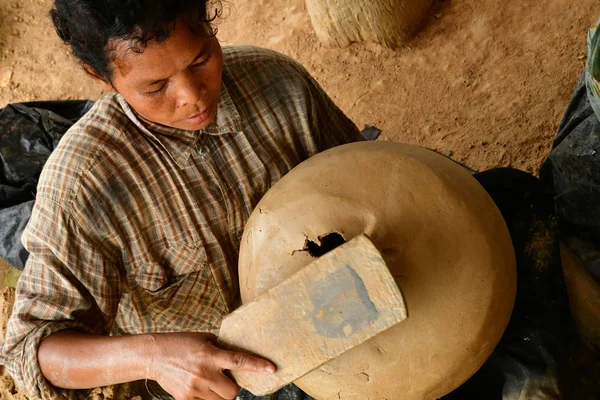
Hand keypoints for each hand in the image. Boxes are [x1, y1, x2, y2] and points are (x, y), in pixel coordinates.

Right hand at [148, 332, 275, 399]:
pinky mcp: (186, 399)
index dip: (257, 365)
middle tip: (223, 378)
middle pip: (233, 391)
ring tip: (209, 382)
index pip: (239, 361)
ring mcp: (195, 388)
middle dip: (232, 387)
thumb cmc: (180, 343)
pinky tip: (198, 386)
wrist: (154, 355)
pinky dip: (207, 398)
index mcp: (211, 355)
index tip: (272, 369)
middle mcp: (204, 373)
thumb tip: (237, 354)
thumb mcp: (204, 339)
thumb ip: (220, 347)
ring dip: (220, 394)